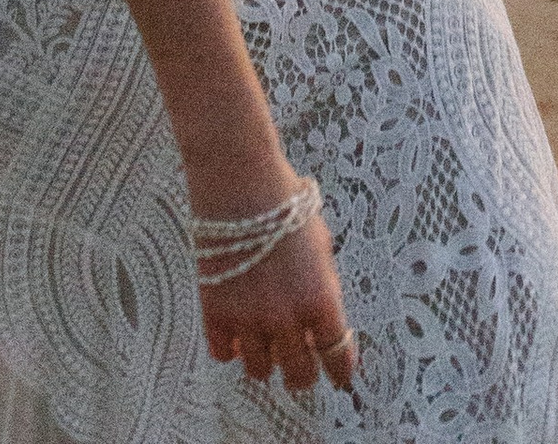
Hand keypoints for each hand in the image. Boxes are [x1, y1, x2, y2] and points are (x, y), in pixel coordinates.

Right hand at [199, 202, 357, 400]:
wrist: (241, 181)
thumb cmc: (287, 203)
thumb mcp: (322, 243)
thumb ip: (323, 285)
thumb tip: (322, 314)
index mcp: (321, 299)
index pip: (337, 356)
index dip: (341, 370)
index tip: (339, 376)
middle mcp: (287, 318)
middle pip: (298, 375)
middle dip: (302, 373)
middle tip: (299, 363)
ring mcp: (249, 320)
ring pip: (260, 371)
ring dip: (266, 360)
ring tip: (265, 344)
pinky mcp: (216, 314)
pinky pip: (223, 354)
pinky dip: (230, 348)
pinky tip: (235, 332)